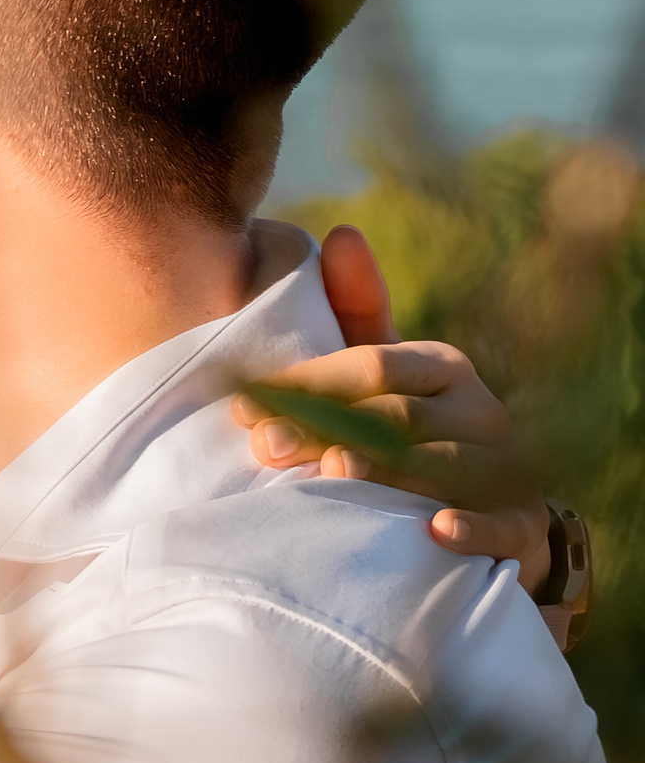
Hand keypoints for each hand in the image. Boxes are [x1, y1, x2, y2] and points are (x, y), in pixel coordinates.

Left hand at [234, 225, 551, 594]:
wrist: (495, 508)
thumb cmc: (418, 428)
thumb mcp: (391, 372)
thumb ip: (356, 312)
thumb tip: (341, 232)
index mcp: (442, 367)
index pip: (371, 365)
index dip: (305, 383)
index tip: (242, 406)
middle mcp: (481, 412)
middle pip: (393, 419)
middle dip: (324, 430)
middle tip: (265, 445)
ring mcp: (504, 469)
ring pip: (439, 469)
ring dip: (384, 474)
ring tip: (331, 474)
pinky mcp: (521, 526)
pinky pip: (498, 528)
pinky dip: (468, 529)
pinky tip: (433, 530)